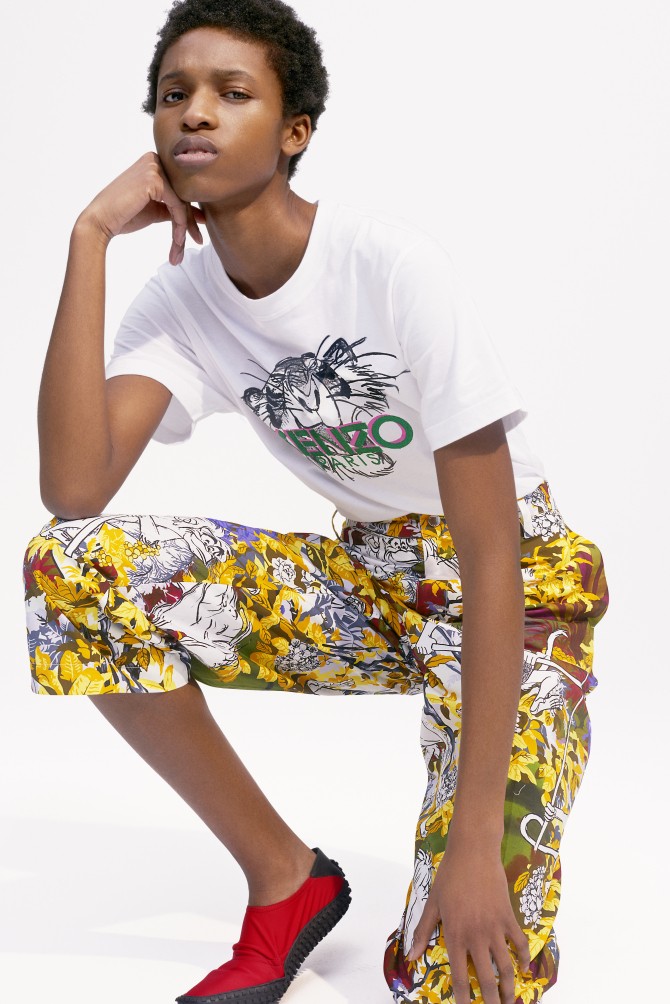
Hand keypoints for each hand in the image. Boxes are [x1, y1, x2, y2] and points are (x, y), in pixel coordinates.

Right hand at [76, 151, 205, 264]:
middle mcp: (156, 159)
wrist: (100, 221)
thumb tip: (203, 216)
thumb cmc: (124, 216)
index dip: (190, 214)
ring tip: (179, 251)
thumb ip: (177, 210)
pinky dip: (179, 226)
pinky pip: (177, 206)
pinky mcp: (154, 179)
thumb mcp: (156, 211)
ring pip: (182, 202)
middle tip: (197, 242)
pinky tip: (177, 242)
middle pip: (184, 195)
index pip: (180, 190)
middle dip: (190, 222)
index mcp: (155, 163)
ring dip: (184, 229)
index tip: (196, 235)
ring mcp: (154, 166)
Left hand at [407, 838, 530, 1003]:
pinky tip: (525, 968)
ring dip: (509, 987)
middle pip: (487, 979)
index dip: (463, 998)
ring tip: (510, 1001)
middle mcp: (476, 936)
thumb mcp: (433, 903)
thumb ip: (423, 931)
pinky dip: (524, 957)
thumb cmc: (449, 875)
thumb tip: (411, 956)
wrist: (473, 852)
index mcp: (455, 935)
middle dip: (491, 1000)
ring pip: (505, 967)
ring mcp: (494, 928)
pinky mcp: (508, 917)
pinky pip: (519, 942)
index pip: (460, 977)